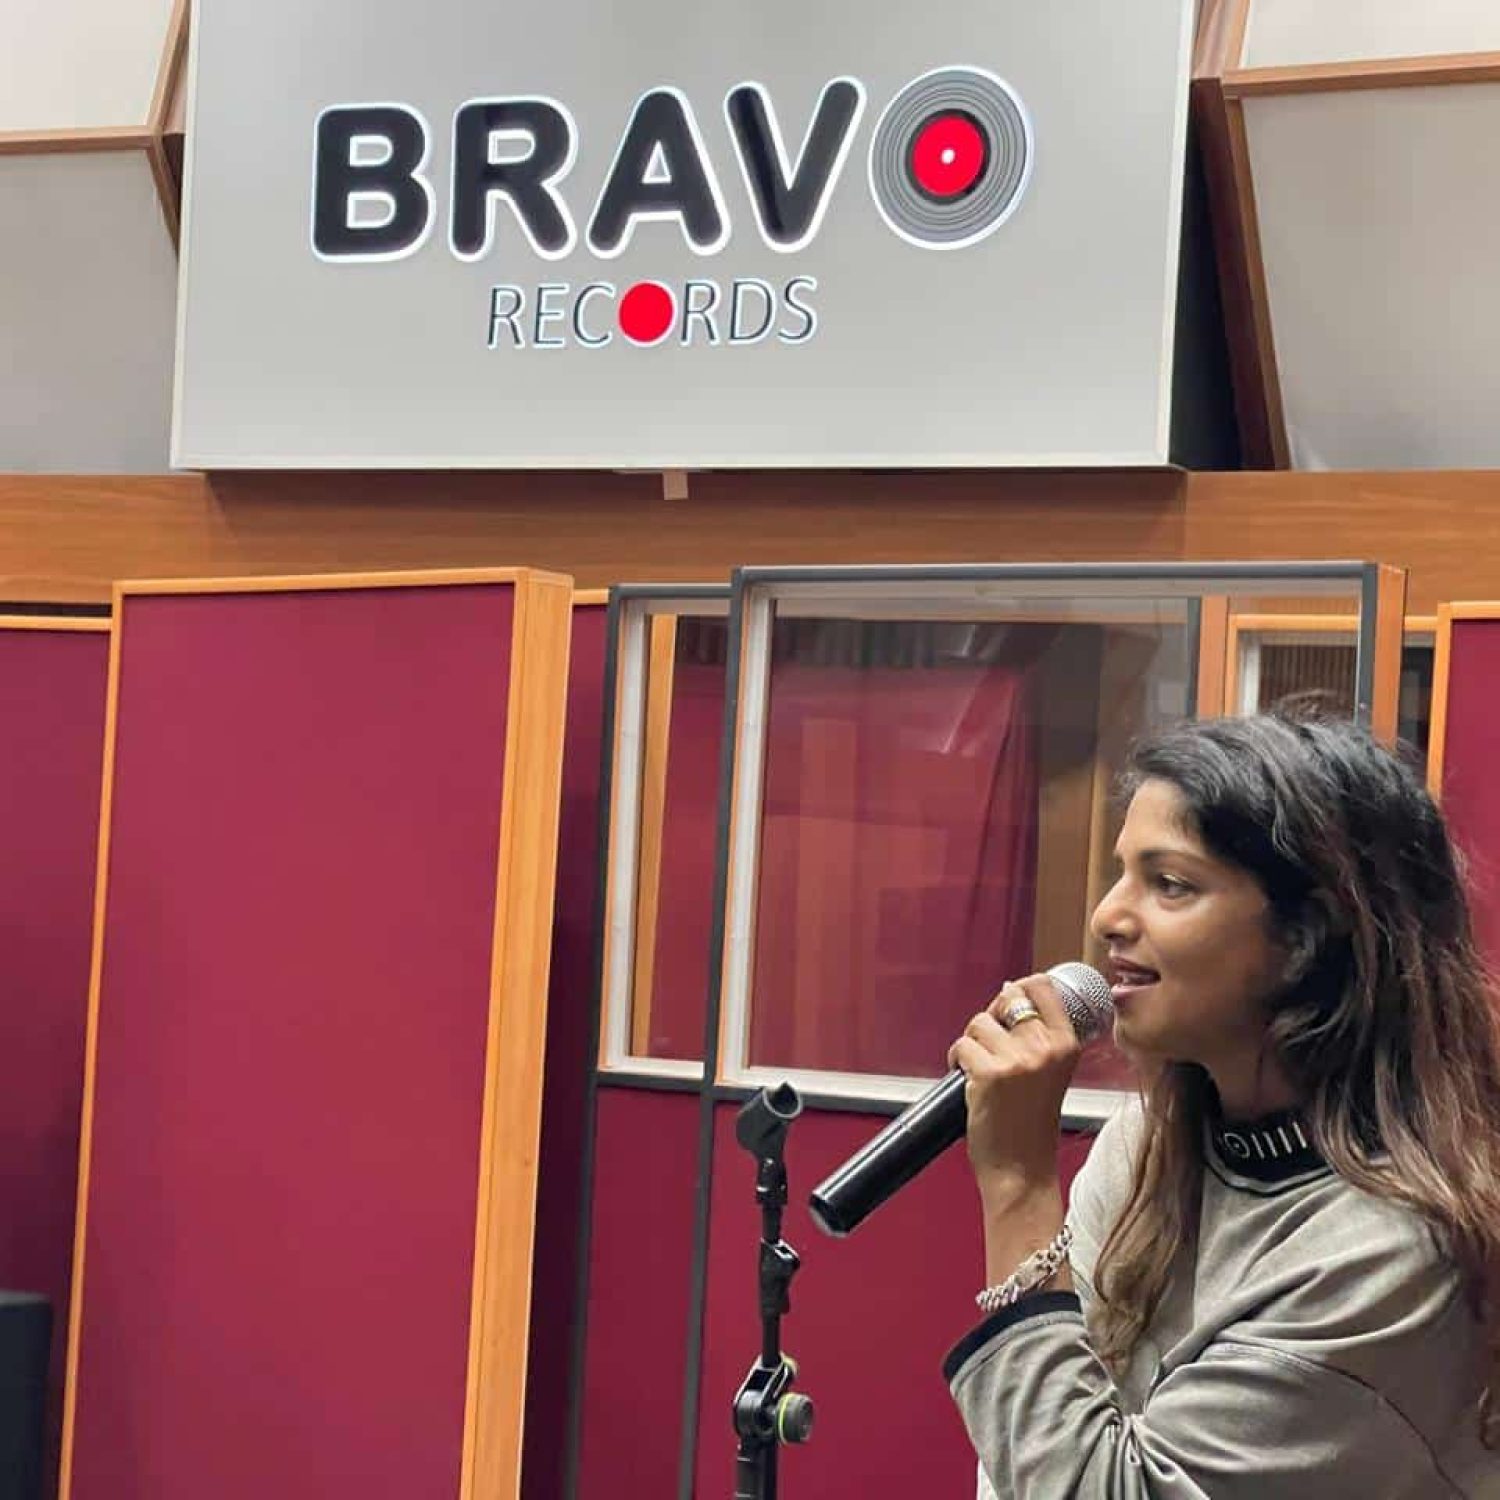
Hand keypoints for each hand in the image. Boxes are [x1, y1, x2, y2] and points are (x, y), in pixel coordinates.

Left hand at [946, 973, 1082, 1196]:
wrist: (1023, 1171)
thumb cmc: (1032, 1124)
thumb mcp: (1051, 1072)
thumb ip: (1038, 1037)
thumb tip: (1009, 991)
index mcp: (1067, 1045)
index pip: (1043, 987)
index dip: (1019, 987)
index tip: (1009, 998)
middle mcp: (1045, 1047)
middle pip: (1007, 998)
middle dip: (991, 1017)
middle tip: (989, 1045)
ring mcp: (1018, 1060)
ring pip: (978, 1022)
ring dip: (971, 1043)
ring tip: (979, 1069)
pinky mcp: (989, 1074)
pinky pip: (961, 1046)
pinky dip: (956, 1061)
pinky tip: (967, 1082)